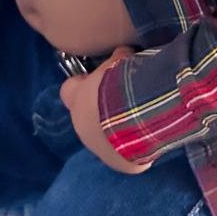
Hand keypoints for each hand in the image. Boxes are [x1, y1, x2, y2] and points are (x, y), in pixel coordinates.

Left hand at [59, 46, 153, 173]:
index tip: (97, 79)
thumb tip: (123, 52)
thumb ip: (117, 59)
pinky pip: (126, 156)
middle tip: (123, 100)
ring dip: (117, 130)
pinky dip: (135, 148)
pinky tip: (148, 137)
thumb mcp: (119, 62)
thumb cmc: (122, 84)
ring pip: (105, 139)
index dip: (82, 84)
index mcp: (77, 100)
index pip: (68, 90)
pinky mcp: (120, 164)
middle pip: (87, 117)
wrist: (136, 116)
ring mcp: (99, 148)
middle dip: (102, 109)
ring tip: (139, 120)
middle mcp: (82, 126)